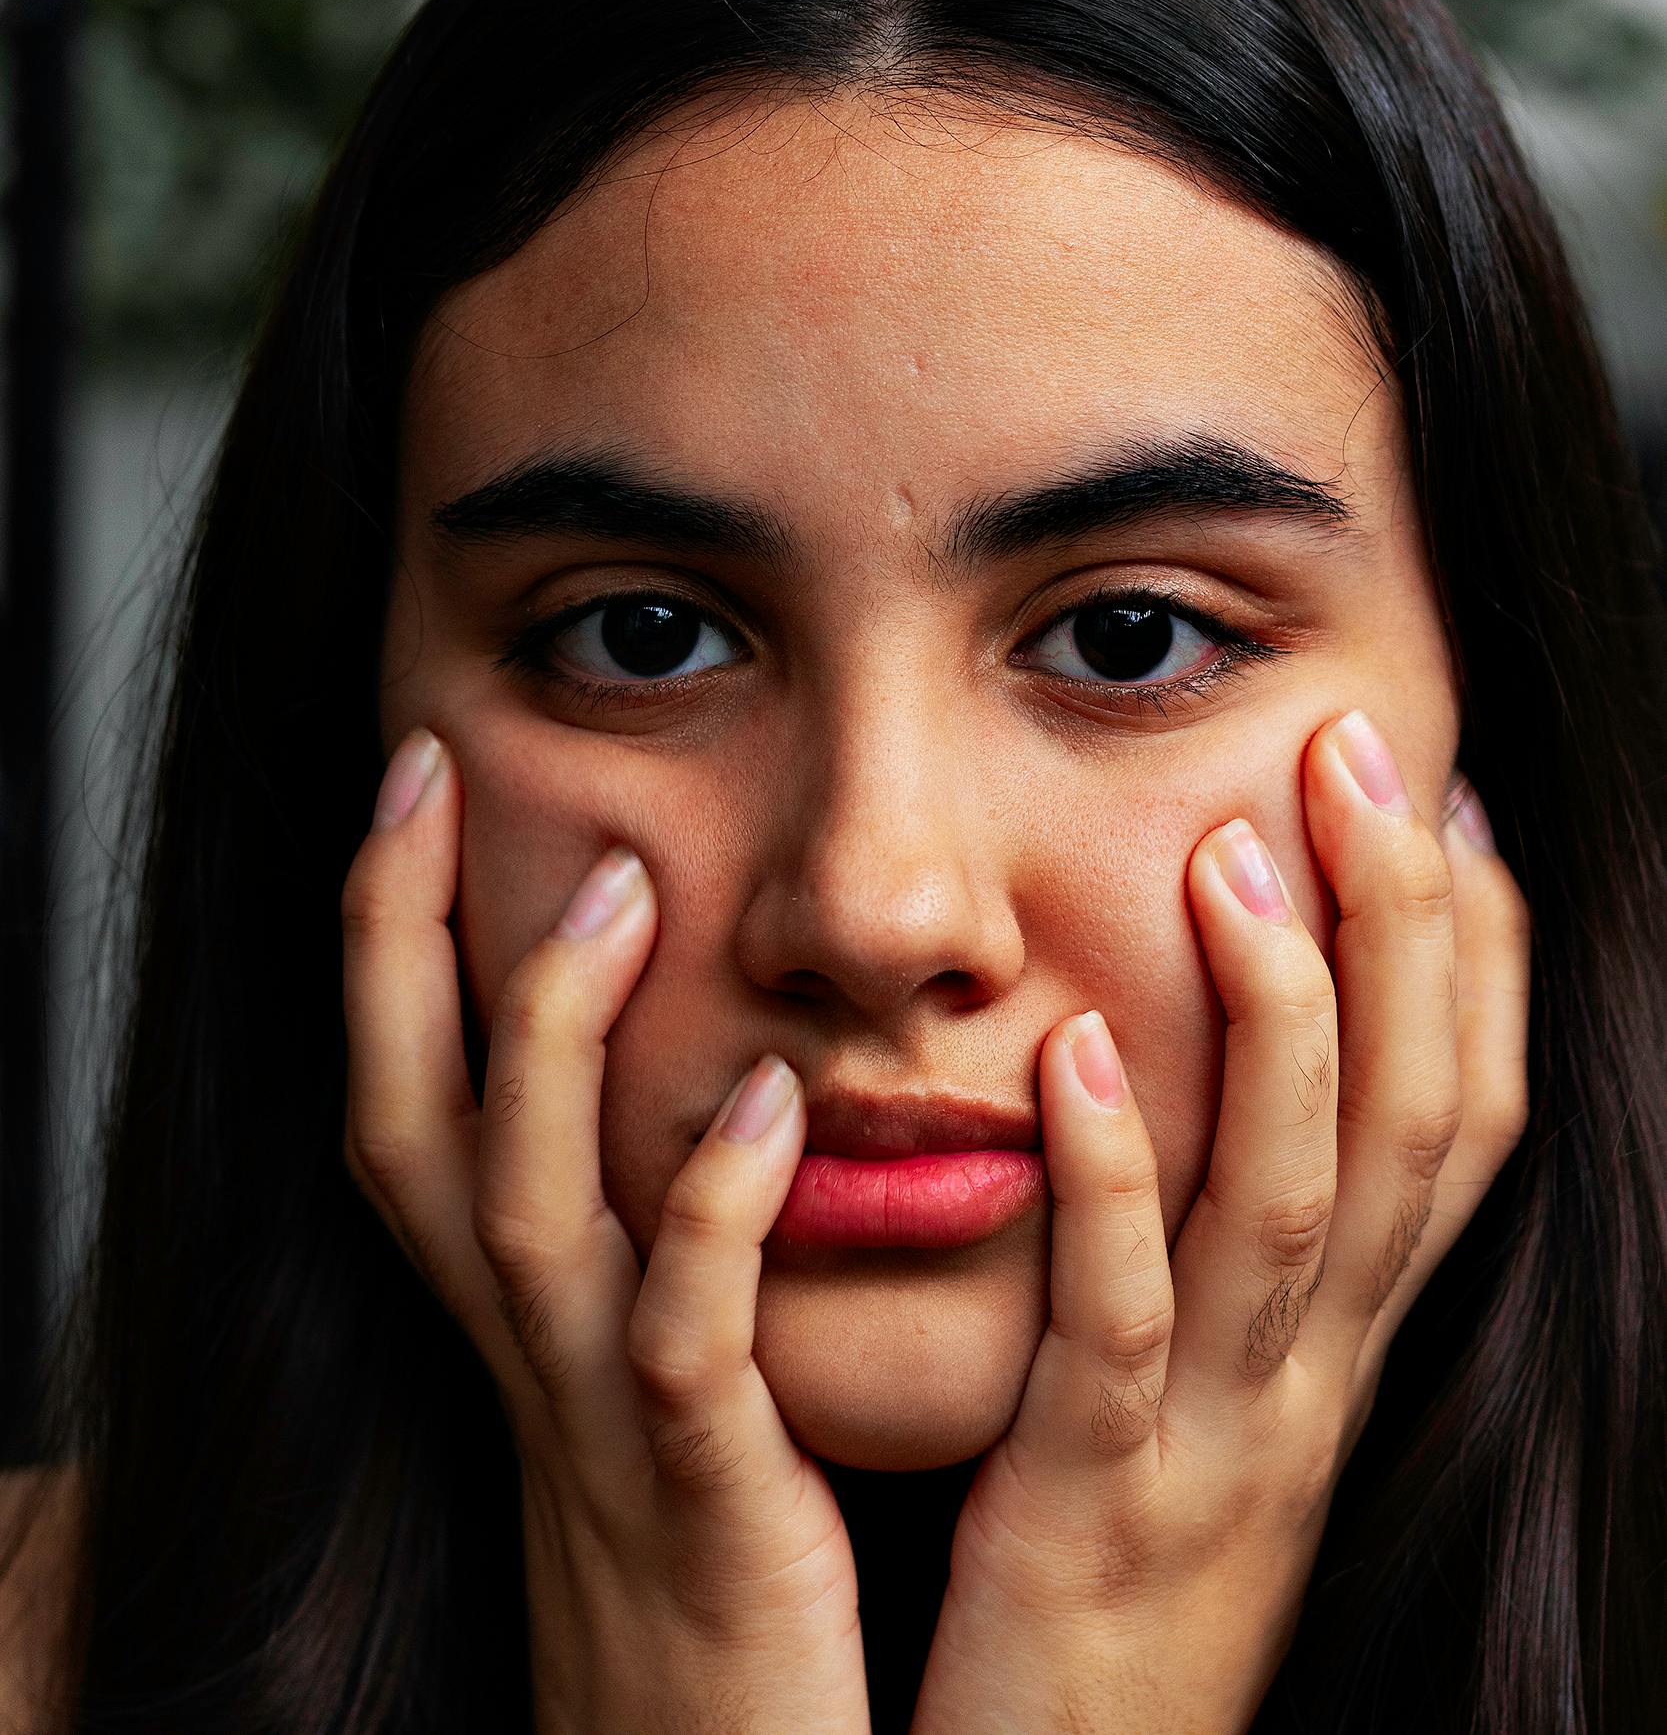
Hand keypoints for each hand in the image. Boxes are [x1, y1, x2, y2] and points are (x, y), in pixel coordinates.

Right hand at [339, 730, 867, 1734]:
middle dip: (402, 948)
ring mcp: (605, 1425)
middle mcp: (535, 1354)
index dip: (390, 942)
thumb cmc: (718, 1567)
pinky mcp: (705, 1504)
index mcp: (531, 1318)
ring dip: (549, 1047)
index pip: (414, 1099)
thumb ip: (665, 1235)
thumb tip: (717, 1061)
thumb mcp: (659, 1384)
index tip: (415, 777)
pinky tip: (762, 1101)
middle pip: (411, 1127)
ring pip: (518, 1215)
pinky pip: (682, 1345)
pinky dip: (705, 1215)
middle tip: (430, 775)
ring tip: (614, 891)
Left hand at [910, 710, 1530, 1734]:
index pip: (1459, 1122)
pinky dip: (1116, 1194)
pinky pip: (1123, 1338)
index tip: (1449, 789)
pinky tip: (1080, 1062)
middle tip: (1361, 747)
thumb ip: (1215, 1243)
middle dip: (1400, 930)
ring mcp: (1221, 1443)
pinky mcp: (1094, 1508)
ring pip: (1297, 1212)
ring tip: (1231, 858)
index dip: (1473, 955)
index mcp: (1342, 1341)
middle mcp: (1316, 1378)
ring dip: (1282, 1027)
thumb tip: (1205, 1066)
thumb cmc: (1120, 1574)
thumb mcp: (1203, 1395)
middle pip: (1412, 1129)